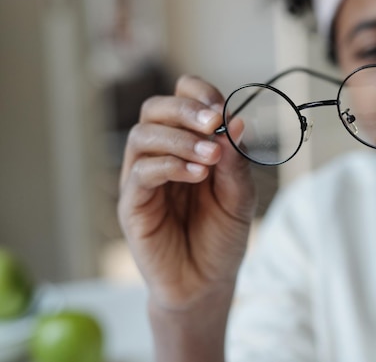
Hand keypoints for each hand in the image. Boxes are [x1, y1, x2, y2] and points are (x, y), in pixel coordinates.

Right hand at [118, 75, 256, 311]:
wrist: (207, 283)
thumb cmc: (222, 236)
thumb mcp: (240, 197)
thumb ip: (237, 163)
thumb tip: (237, 122)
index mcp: (188, 145)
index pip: (181, 100)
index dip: (198, 94)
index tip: (223, 110)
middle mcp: (160, 156)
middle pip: (155, 109)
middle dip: (186, 110)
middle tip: (215, 123)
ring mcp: (142, 179)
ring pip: (143, 136)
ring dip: (179, 139)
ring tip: (211, 158)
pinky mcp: (133, 205)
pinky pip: (140, 173)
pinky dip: (169, 166)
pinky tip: (197, 175)